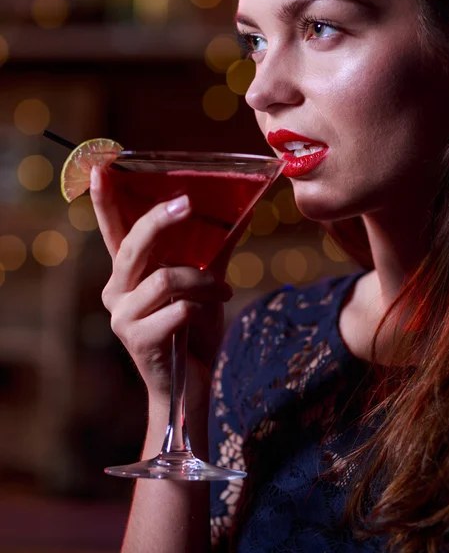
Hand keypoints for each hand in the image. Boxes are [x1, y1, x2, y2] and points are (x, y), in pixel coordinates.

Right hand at [90, 167, 245, 413]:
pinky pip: (179, 309)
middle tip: (188, 204)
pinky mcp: (138, 339)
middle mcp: (117, 290)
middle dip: (163, 220)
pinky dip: (202, 310)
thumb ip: (215, 250)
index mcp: (130, 273)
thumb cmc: (194, 329)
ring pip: (166, 278)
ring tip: (222, 291)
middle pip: (135, 244)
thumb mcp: (204, 283)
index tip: (102, 169)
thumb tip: (244, 212)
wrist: (192, 383)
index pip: (114, 232)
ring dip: (203, 283)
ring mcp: (123, 316)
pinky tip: (207, 319)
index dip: (105, 201)